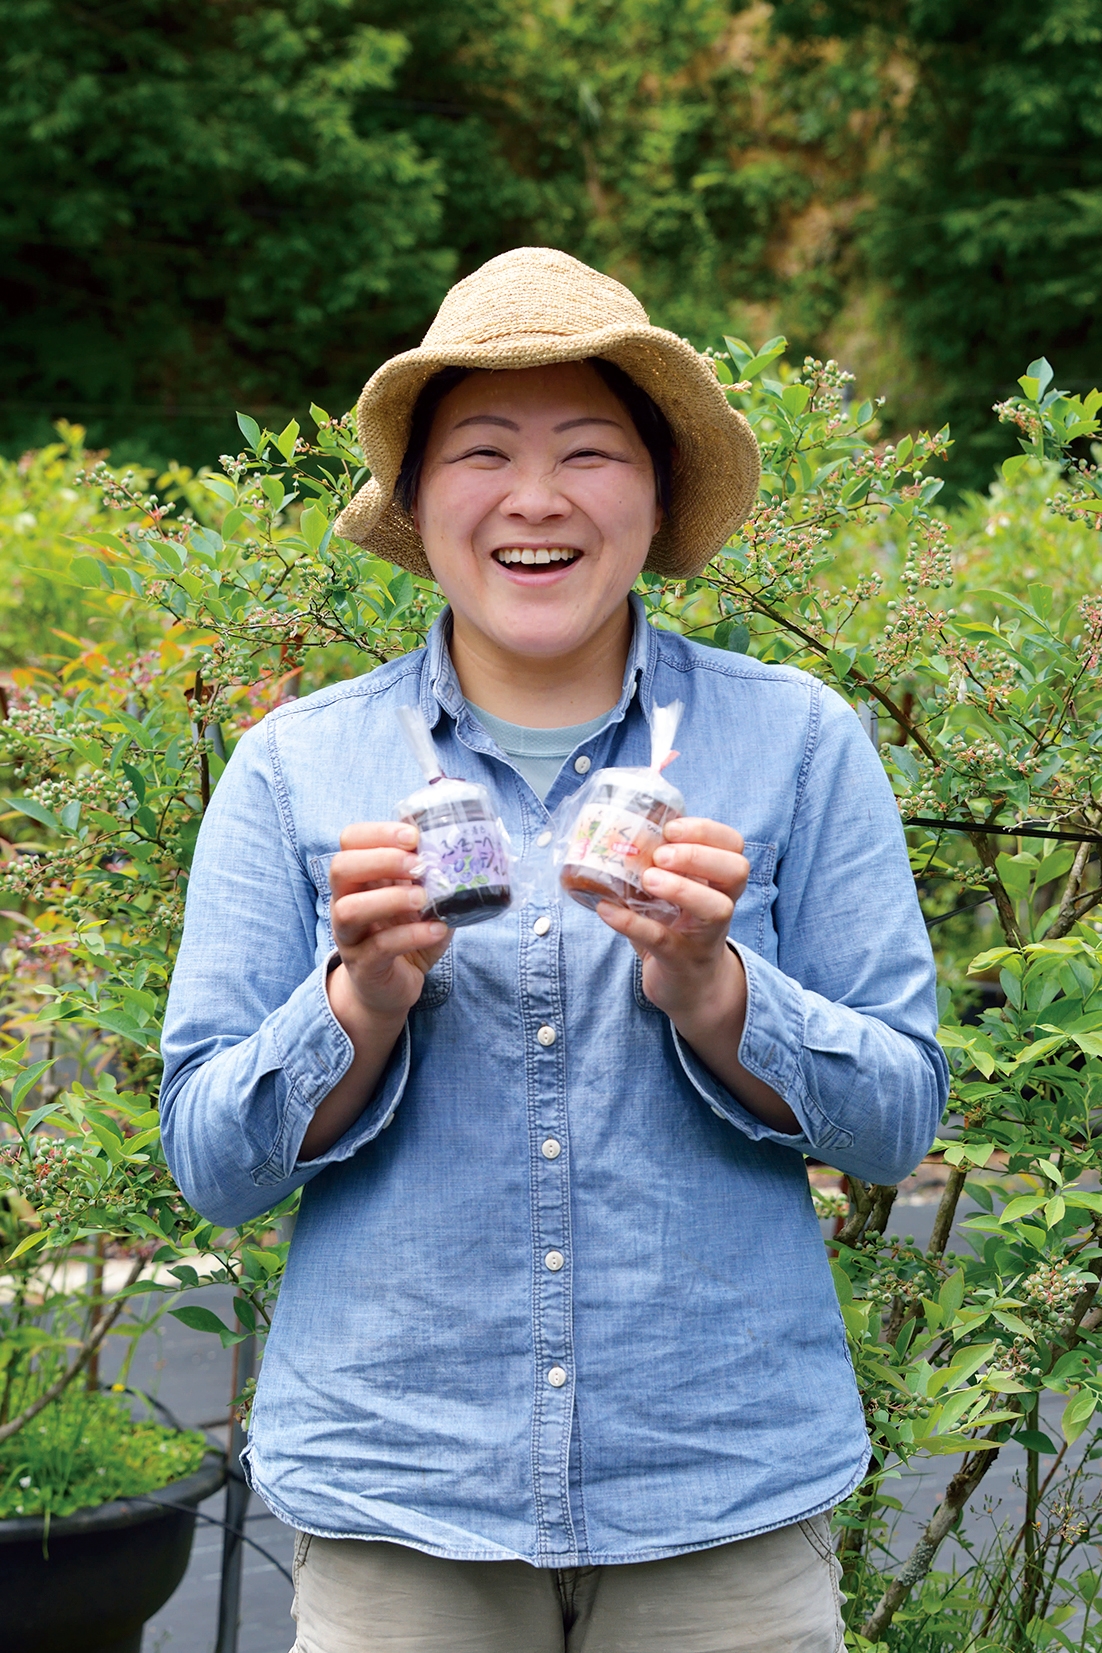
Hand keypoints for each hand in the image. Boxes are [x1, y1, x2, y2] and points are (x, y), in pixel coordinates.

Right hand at [328, 822, 450, 1023]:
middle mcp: (344, 902)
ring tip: (423, 898)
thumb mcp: (420, 901)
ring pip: (350, 909)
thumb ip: (431, 877)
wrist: (392, 987)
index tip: (413, 836)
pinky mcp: (364, 965)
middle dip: (381, 859)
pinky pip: (380, 947)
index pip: (350, 841)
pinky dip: (412, 935)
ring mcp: (350, 936)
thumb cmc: (406, 935)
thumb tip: (461, 848)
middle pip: (341, 868)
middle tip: (417, 864)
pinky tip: (437, 930)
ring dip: (390, 899)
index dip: (378, 833)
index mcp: (359, 879)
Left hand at [595, 816, 748, 1025]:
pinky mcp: (681, 961)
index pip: (732, 845)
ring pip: (716, 908)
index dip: (707, 831)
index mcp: (719, 882)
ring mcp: (705, 935)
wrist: (690, 988)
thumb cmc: (677, 929)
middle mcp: (722, 905)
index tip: (670, 828)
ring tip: (647, 879)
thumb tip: (612, 835)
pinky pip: (662, 940)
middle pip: (736, 870)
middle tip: (661, 854)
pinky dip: (632, 924)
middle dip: (699, 855)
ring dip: (682, 888)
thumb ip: (656, 867)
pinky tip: (607, 910)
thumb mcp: (674, 894)